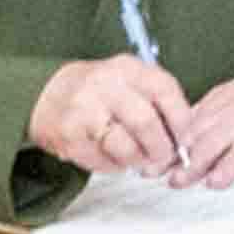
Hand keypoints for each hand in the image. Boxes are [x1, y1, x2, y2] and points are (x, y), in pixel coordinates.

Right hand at [28, 53, 193, 180]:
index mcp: (126, 69)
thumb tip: (186, 134)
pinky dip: (115, 165)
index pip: (165, 90)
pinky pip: (102, 161)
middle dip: (161, 146)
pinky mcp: (68, 138)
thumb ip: (157, 99)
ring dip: (139, 159)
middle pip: (145, 122)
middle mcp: (104, 87)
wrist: (48, 94)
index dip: (181, 118)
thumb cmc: (99, 90)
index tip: (186, 136)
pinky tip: (115, 157)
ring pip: (124, 147)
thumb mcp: (129, 79)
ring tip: (140, 158)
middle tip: (165, 156)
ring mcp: (83, 112)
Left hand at [169, 42, 233, 190]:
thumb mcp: (223, 101)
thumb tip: (164, 155)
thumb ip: (196, 125)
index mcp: (220, 113)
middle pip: (212, 144)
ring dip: (231, 166)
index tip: (155, 171)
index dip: (171, 155)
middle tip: (178, 181)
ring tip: (217, 180)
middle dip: (193, 162)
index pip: (189, 136)